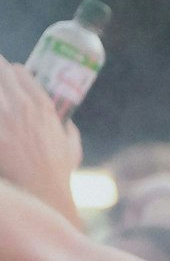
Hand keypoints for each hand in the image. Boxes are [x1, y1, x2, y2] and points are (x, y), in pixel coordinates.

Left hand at [0, 63, 83, 207]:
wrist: (41, 189)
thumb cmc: (58, 171)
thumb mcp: (72, 146)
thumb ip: (69, 131)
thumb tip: (67, 125)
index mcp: (43, 106)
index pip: (21, 73)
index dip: (13, 71)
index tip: (10, 71)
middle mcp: (22, 106)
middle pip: (1, 72)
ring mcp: (3, 117)